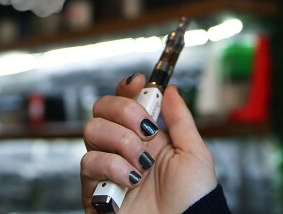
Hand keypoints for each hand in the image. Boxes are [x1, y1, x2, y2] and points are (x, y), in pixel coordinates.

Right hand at [80, 74, 217, 213]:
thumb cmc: (192, 200)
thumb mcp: (194, 153)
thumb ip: (180, 118)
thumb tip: (170, 89)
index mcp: (146, 137)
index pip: (125, 101)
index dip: (127, 88)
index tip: (140, 82)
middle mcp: (123, 148)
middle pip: (101, 108)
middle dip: (124, 111)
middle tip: (147, 129)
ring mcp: (107, 167)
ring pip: (92, 130)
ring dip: (122, 142)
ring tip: (142, 164)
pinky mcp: (94, 190)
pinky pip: (89, 162)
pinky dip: (113, 167)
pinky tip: (131, 181)